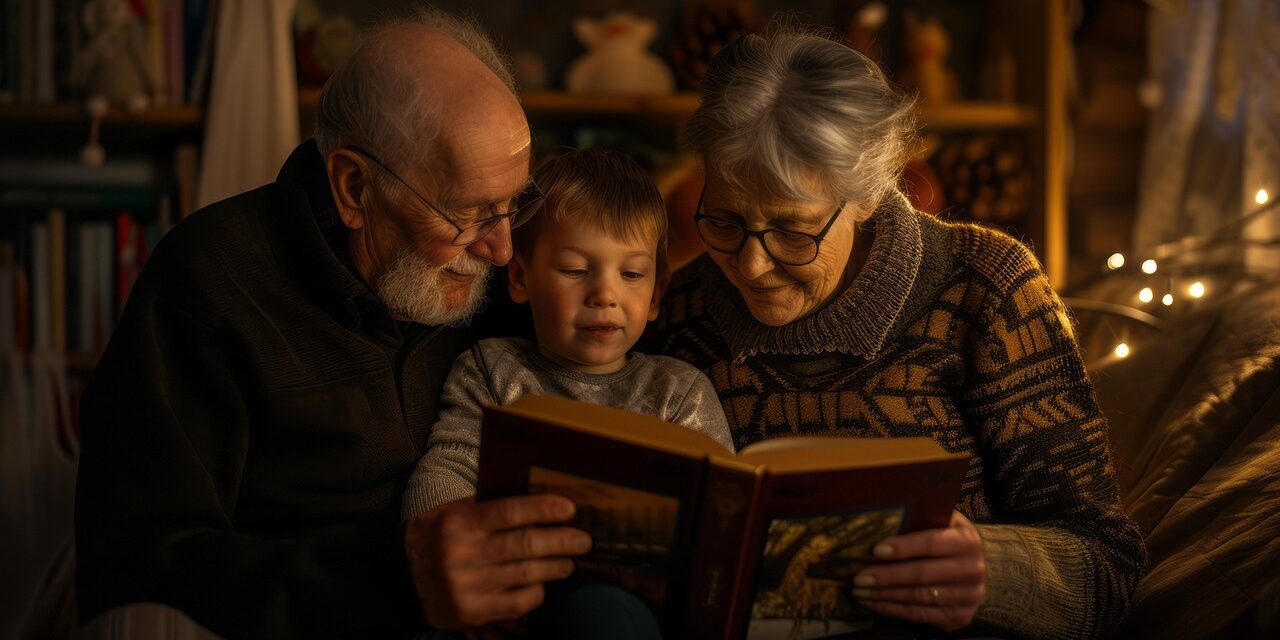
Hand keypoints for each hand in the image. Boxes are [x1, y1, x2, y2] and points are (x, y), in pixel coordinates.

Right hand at [405, 494, 591, 628]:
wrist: (406, 572)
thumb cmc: (442, 533)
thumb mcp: (458, 511)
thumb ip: (493, 506)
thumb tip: (544, 500)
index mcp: (460, 522)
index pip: (509, 512)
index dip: (542, 509)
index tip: (569, 508)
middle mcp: (462, 553)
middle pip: (524, 545)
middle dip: (561, 541)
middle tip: (583, 540)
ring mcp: (466, 585)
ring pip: (525, 574)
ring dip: (555, 567)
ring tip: (569, 562)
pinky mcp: (470, 611)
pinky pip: (517, 603)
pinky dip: (536, 592)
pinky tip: (543, 584)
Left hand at [852, 510, 985, 630]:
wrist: (972, 568)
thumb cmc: (946, 539)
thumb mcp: (942, 523)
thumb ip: (920, 519)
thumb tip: (880, 517)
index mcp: (967, 541)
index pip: (931, 543)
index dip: (903, 547)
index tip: (875, 550)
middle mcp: (972, 569)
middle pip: (922, 574)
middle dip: (886, 576)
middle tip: (858, 577)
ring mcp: (968, 596)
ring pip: (918, 597)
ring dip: (884, 595)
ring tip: (859, 591)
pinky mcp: (959, 616)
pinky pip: (920, 614)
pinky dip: (892, 609)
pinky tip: (872, 603)